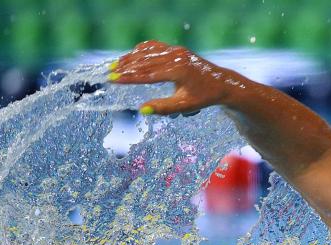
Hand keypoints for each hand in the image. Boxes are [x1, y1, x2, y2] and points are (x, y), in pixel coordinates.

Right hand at [109, 41, 241, 115]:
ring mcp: (177, 51)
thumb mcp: (184, 106)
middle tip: (109, 73)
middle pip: (145, 62)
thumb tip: (142, 110)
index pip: (147, 74)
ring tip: (116, 65)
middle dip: (126, 68)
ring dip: (131, 58)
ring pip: (149, 52)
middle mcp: (176, 57)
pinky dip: (142, 51)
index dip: (128, 78)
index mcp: (178, 71)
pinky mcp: (177, 49)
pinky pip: (156, 47)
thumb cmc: (203, 97)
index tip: (112, 79)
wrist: (221, 84)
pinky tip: (132, 55)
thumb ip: (163, 108)